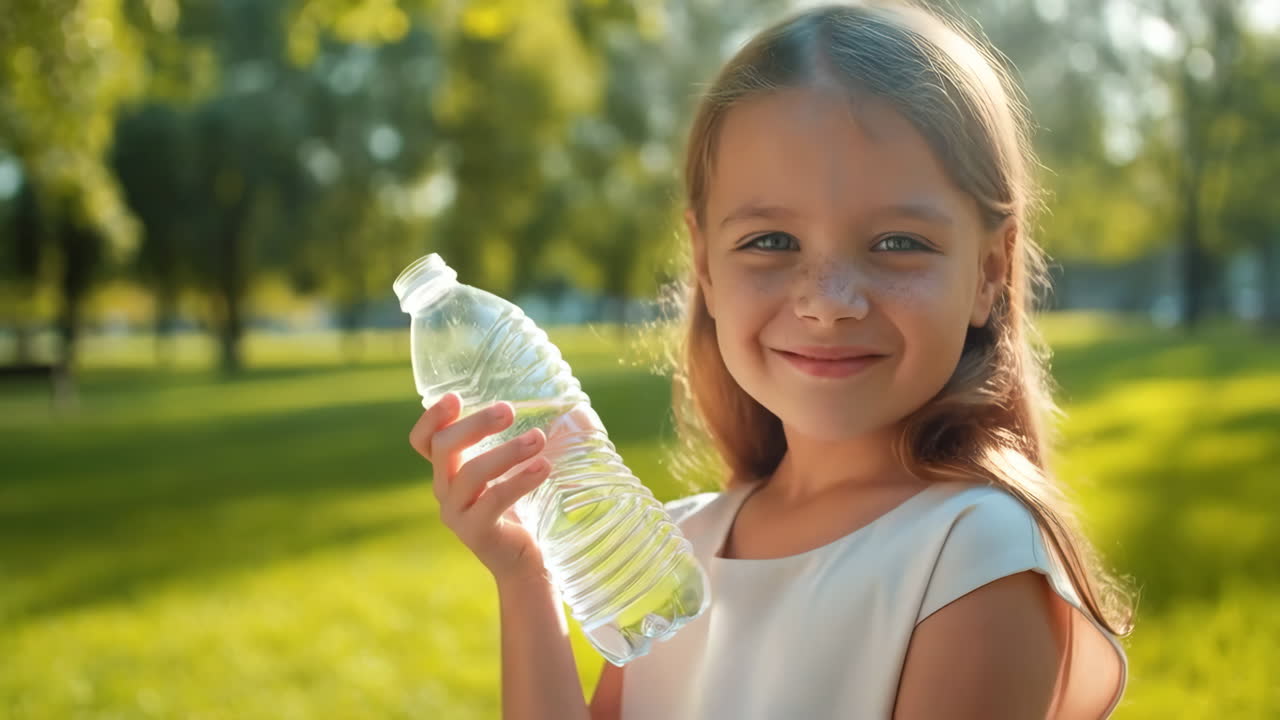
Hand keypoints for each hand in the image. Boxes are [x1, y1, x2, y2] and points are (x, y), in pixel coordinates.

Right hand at [409, 392, 552, 585]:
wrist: (527, 563)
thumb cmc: (524, 509)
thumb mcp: (515, 472)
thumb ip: (524, 442)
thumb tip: (576, 411)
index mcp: (448, 472)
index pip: (423, 442)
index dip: (432, 418)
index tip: (455, 397)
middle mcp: (445, 491)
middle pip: (443, 448)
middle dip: (476, 424)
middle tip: (509, 411)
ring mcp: (456, 514)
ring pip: (470, 473)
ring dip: (506, 451)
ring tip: (538, 439)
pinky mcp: (475, 533)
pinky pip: (493, 500)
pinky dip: (520, 480)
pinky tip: (544, 468)